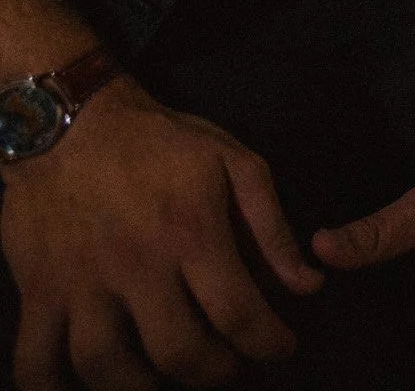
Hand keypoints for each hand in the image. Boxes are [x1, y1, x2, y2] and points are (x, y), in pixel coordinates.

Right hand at [3, 82, 321, 390]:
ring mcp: (80, 282)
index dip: (267, 343)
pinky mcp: (36, 290)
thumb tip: (307, 284)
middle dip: (214, 372)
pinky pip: (34, 360)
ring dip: (142, 386)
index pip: (237, 312)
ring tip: (166, 375)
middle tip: (226, 365)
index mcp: (190, 232)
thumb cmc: (159, 142)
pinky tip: (80, 387)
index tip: (280, 349)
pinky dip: (52, 388)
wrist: (70, 124)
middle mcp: (135, 265)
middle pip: (178, 351)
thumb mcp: (234, 163)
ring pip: (107, 366)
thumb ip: (272, 226)